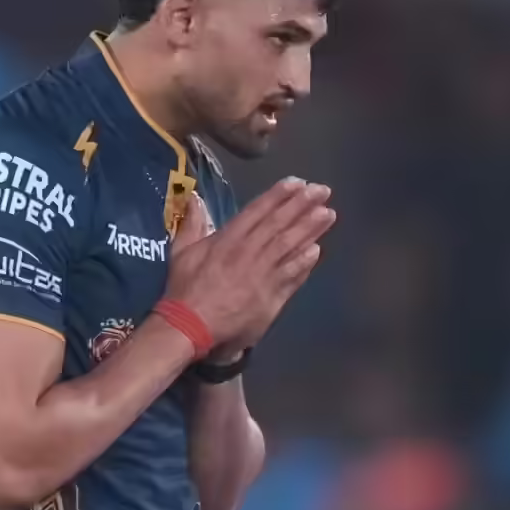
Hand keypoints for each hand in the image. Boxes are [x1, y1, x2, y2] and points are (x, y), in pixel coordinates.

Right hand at [164, 178, 335, 352]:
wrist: (191, 325)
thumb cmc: (185, 289)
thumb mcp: (182, 251)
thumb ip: (192, 224)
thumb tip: (193, 198)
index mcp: (228, 239)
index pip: (258, 211)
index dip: (279, 195)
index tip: (297, 183)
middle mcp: (250, 252)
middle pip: (280, 224)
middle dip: (302, 205)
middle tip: (322, 191)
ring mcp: (264, 274)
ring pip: (290, 246)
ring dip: (310, 229)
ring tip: (328, 214)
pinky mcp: (272, 297)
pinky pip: (292, 276)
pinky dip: (304, 263)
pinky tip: (317, 250)